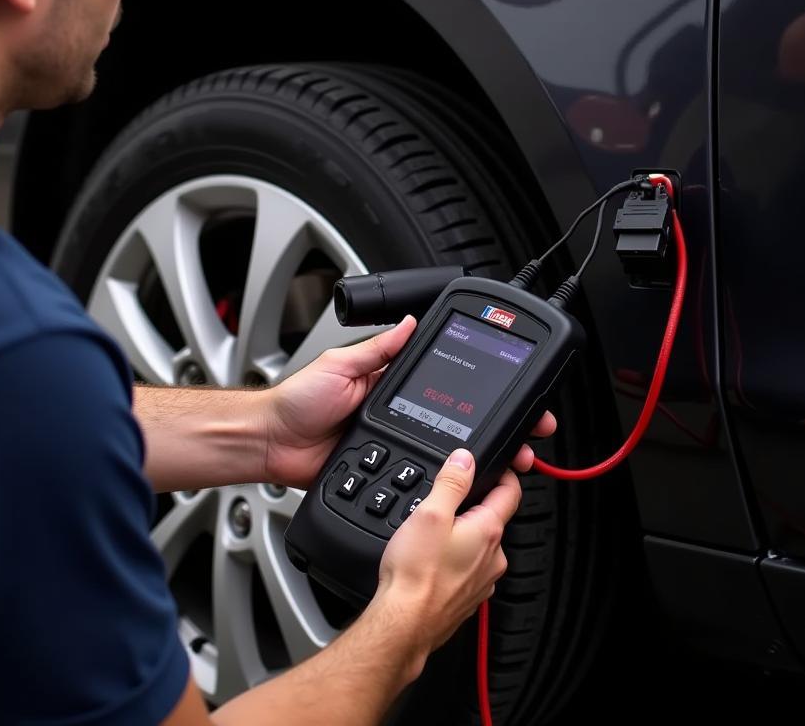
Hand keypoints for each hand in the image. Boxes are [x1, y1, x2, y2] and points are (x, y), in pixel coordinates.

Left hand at [263, 318, 556, 487]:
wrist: (272, 444)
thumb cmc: (297, 401)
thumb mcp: (339, 364)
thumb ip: (378, 348)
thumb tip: (410, 322)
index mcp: (391, 383)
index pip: (446, 379)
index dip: (480, 383)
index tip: (511, 385)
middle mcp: (400, 412)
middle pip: (460, 418)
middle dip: (500, 423)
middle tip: (532, 428)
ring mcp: (397, 443)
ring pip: (450, 452)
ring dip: (485, 455)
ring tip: (515, 456)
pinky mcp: (386, 470)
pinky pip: (424, 477)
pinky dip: (451, 481)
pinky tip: (475, 482)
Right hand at [373, 449, 520, 653]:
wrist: (403, 624)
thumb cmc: (416, 574)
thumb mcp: (430, 513)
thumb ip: (451, 482)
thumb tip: (465, 459)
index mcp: (489, 532)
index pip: (511, 492)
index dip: (504, 473)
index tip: (494, 465)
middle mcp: (493, 558)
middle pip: (493, 518)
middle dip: (473, 506)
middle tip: (446, 501)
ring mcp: (483, 581)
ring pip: (480, 545)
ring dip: (463, 535)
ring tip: (432, 535)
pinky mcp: (468, 597)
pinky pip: (468, 568)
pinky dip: (455, 560)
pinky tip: (431, 562)